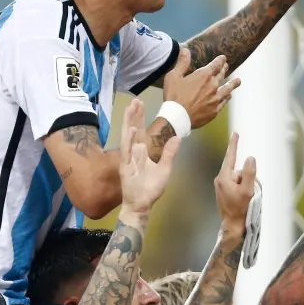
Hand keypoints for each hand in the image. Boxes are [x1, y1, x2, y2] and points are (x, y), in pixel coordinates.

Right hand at [119, 98, 180, 214]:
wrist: (142, 204)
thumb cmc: (151, 188)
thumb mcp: (165, 169)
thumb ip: (169, 153)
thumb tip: (177, 137)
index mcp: (142, 152)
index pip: (141, 131)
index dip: (140, 117)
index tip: (140, 104)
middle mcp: (133, 152)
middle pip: (133, 130)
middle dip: (134, 115)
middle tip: (135, 100)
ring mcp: (128, 159)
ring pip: (128, 137)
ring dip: (130, 122)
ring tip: (131, 108)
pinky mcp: (125, 167)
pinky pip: (127, 152)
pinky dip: (130, 140)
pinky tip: (132, 129)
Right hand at [163, 48, 240, 128]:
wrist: (178, 118)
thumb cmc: (174, 96)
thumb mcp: (174, 76)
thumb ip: (182, 63)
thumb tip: (186, 50)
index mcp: (204, 75)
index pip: (216, 64)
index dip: (220, 60)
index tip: (223, 58)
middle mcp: (213, 86)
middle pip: (222, 75)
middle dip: (224, 69)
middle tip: (226, 66)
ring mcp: (215, 99)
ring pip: (227, 89)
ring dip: (233, 84)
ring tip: (238, 81)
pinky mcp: (215, 110)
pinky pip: (224, 102)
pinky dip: (227, 97)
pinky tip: (229, 96)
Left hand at [215, 133, 256, 235]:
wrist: (232, 225)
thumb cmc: (239, 209)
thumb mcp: (247, 190)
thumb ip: (249, 173)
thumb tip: (250, 159)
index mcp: (223, 177)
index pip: (230, 157)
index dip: (233, 145)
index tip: (235, 134)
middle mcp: (220, 180)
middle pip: (237, 170)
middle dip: (245, 177)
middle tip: (247, 191)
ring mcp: (221, 186)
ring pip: (238, 178)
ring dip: (245, 184)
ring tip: (245, 198)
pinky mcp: (224, 192)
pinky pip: (236, 184)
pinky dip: (242, 188)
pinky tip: (242, 199)